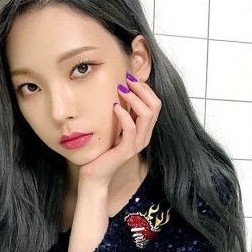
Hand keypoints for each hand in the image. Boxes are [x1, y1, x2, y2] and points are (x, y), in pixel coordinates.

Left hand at [78, 72, 161, 187]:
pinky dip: (124, 114)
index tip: (131, 76)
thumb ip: (122, 112)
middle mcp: (144, 136)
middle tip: (127, 79)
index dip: (146, 88)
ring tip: (121, 89)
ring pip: (147, 115)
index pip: (155, 103)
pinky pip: (131, 129)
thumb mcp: (115, 127)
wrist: (95, 174)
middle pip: (155, 106)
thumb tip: (122, 87)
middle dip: (142, 89)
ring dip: (134, 98)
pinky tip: (114, 107)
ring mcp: (137, 144)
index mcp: (144, 129)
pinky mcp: (126, 151)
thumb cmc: (103, 149)